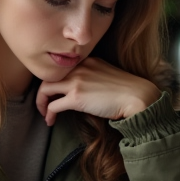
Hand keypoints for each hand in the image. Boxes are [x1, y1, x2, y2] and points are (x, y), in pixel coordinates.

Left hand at [35, 57, 160, 126]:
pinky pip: (53, 105)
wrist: (137, 97)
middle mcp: (79, 67)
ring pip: (45, 89)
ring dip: (41, 102)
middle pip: (50, 76)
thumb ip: (93, 77)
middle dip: (43, 92)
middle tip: (44, 104)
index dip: (56, 81)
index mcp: (87, 60)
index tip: (55, 92)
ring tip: (45, 113)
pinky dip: (49, 113)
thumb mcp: (107, 75)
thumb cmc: (127, 90)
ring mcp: (76, 81)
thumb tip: (83, 91)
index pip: (63, 68)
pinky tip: (51, 120)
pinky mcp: (76, 97)